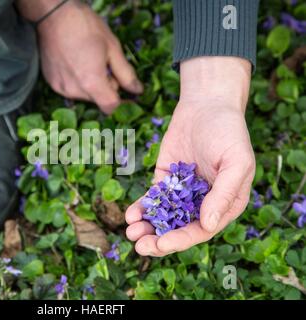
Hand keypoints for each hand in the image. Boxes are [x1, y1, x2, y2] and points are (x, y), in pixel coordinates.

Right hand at [18, 0, 142, 113]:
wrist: (54, 15)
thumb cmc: (86, 26)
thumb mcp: (113, 48)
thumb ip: (126, 74)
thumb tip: (137, 90)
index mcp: (92, 83)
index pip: (110, 108)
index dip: (121, 104)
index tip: (127, 96)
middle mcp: (74, 91)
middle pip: (97, 100)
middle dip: (106, 87)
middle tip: (105, 64)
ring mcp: (61, 88)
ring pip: (85, 95)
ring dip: (91, 84)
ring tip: (88, 60)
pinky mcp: (52, 83)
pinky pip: (71, 89)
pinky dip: (77, 81)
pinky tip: (75, 63)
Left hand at [126, 57, 255, 256]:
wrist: (206, 106)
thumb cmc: (228, 133)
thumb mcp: (236, 162)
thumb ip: (224, 194)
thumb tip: (208, 226)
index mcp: (223, 205)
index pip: (200, 231)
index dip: (181, 240)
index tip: (162, 244)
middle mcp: (201, 203)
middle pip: (178, 229)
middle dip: (158, 240)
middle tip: (139, 247)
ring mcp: (181, 192)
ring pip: (162, 217)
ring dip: (147, 228)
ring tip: (130, 233)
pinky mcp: (165, 180)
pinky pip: (152, 198)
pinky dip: (141, 207)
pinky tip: (130, 214)